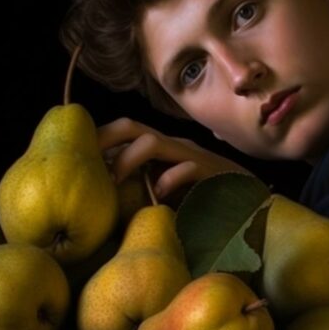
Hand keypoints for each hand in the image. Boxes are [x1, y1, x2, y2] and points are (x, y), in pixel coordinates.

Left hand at [98, 117, 251, 198]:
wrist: (252, 203)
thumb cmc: (206, 199)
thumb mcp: (169, 190)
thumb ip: (145, 186)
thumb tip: (108, 194)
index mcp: (162, 148)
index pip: (125, 131)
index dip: (99, 138)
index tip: (76, 155)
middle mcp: (174, 146)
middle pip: (132, 126)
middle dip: (105, 138)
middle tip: (86, 162)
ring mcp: (191, 156)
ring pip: (153, 142)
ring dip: (128, 159)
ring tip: (116, 181)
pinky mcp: (209, 172)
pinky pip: (185, 168)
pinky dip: (168, 180)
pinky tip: (159, 196)